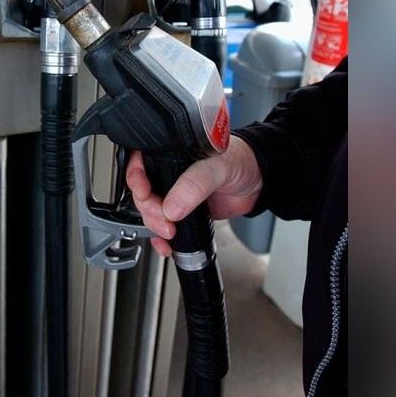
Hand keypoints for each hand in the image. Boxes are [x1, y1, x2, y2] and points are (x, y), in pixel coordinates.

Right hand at [124, 137, 262, 257]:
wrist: (259, 182)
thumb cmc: (240, 160)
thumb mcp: (217, 166)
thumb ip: (195, 184)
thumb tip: (172, 207)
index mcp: (171, 152)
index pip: (140, 162)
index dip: (136, 178)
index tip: (145, 193)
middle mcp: (169, 172)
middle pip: (143, 193)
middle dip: (149, 210)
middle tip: (165, 220)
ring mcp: (175, 194)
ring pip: (150, 212)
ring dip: (154, 226)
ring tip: (170, 232)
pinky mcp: (183, 212)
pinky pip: (164, 226)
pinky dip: (161, 239)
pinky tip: (166, 244)